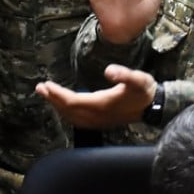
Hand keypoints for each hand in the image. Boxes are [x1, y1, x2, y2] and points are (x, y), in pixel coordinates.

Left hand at [36, 65, 156, 128]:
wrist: (153, 107)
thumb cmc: (144, 91)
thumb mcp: (138, 79)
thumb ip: (124, 74)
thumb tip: (108, 70)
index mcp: (101, 104)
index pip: (72, 101)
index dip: (58, 94)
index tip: (46, 84)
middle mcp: (96, 115)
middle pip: (67, 110)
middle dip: (52, 99)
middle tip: (40, 88)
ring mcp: (97, 121)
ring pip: (70, 116)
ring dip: (57, 106)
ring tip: (47, 96)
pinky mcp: (99, 122)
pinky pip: (76, 120)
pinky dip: (66, 113)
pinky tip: (64, 108)